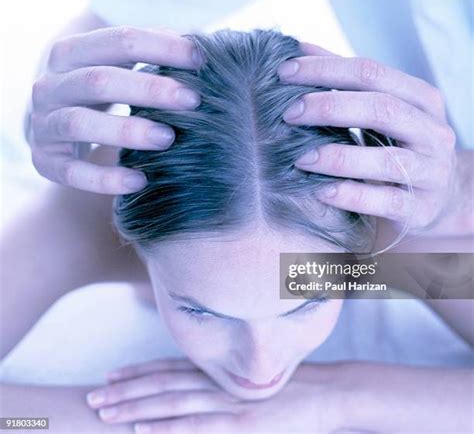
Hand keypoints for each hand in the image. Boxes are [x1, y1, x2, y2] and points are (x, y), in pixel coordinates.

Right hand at [29, 26, 201, 193]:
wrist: (51, 126)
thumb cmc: (98, 92)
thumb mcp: (114, 65)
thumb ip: (147, 54)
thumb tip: (195, 48)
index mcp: (70, 53)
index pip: (118, 41)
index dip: (160, 47)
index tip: (199, 59)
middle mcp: (50, 85)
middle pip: (99, 80)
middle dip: (149, 89)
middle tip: (193, 101)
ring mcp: (44, 124)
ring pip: (81, 123)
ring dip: (127, 130)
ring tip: (168, 138)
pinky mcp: (45, 161)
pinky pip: (72, 172)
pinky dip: (105, 179)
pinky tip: (140, 181)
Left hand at [85, 358, 345, 432]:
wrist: (326, 391)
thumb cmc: (290, 385)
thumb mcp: (253, 377)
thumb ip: (225, 380)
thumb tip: (199, 388)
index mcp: (220, 370)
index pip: (170, 368)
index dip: (138, 372)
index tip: (110, 376)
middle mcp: (217, 381)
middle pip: (162, 384)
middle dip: (125, 391)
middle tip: (91, 397)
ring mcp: (227, 401)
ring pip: (171, 403)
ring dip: (135, 409)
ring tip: (104, 413)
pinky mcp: (241, 422)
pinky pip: (197, 427)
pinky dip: (167, 429)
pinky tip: (142, 432)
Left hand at [278, 42, 457, 235]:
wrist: (440, 197)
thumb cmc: (398, 146)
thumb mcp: (382, 111)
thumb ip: (347, 83)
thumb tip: (301, 49)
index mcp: (421, 99)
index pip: (371, 73)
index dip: (325, 69)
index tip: (283, 72)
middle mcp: (432, 132)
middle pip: (380, 109)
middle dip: (329, 107)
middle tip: (288, 112)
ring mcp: (431, 172)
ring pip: (385, 159)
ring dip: (338, 157)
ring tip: (301, 158)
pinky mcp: (421, 209)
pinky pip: (386, 202)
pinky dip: (351, 195)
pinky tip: (321, 192)